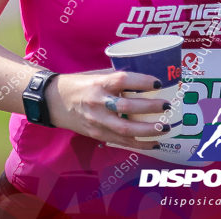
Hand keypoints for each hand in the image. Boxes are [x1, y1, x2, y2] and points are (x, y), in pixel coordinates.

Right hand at [47, 70, 172, 149]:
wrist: (53, 101)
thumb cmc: (78, 85)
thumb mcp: (95, 75)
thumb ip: (116, 79)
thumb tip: (144, 81)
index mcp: (98, 83)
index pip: (122, 80)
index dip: (142, 81)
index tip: (158, 82)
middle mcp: (98, 101)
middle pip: (127, 106)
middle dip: (151, 107)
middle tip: (167, 106)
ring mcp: (97, 120)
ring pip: (126, 128)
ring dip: (149, 130)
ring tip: (166, 127)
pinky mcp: (97, 133)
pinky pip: (122, 141)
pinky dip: (140, 143)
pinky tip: (155, 142)